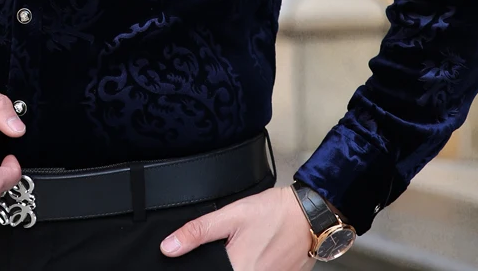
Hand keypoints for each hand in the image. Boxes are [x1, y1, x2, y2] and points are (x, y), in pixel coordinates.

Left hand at [160, 184, 316, 269]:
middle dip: (222, 262)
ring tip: (248, 245)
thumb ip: (197, 232)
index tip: (215, 253)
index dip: (203, 267)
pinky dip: (254, 265)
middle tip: (235, 243)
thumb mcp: (230, 216)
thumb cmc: (273, 213)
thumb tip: (169, 248)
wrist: (308, 213)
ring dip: (238, 263)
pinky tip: (257, 252)